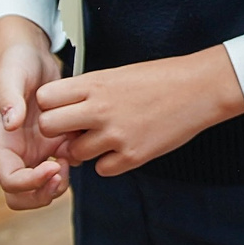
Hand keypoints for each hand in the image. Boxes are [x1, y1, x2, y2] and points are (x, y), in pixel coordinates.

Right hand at [0, 15, 66, 209]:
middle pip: (22, 194)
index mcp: (2, 142)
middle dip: (43, 193)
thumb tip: (10, 123)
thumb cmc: (15, 62)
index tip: (53, 166)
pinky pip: (62, 166)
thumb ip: (9, 99)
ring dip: (59, 184)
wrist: (31, 51)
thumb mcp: (10, 76)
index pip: (10, 180)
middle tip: (63, 174)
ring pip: (43, 186)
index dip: (30, 183)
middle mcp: (17, 150)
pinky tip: (81, 145)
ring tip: (73, 160)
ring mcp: (35, 148)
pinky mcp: (53, 140)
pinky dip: (73, 164)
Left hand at [33, 44, 243, 175]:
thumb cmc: (159, 78)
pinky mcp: (133, 155)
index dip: (48, 106)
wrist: (199, 88)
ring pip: (74, 154)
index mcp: (94, 84)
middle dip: (57, 131)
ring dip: (84, 151)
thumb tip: (63, 113)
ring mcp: (116, 134)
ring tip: (104, 138)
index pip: (44, 98)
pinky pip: (102, 170)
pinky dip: (109, 163)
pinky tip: (123, 148)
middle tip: (74, 130)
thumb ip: (88, 92)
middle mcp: (100, 109)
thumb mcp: (117, 74)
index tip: (61, 108)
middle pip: (48, 127)